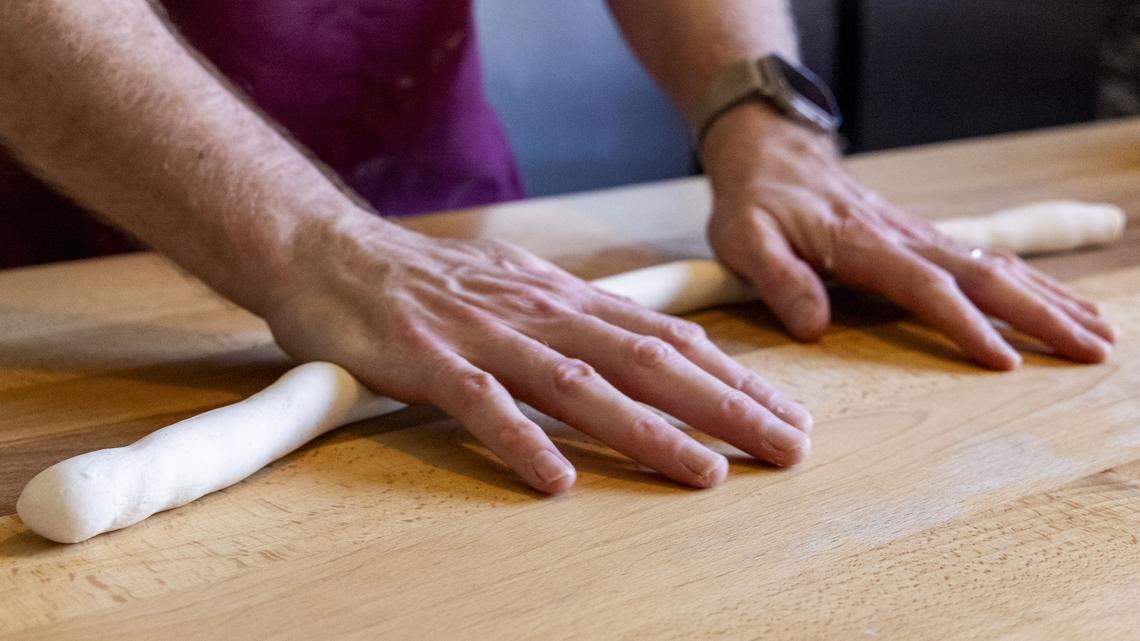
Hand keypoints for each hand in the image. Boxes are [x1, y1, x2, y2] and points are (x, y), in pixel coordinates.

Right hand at [260, 212, 812, 493]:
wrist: (334, 252)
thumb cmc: (432, 280)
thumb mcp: (522, 289)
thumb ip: (583, 322)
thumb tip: (654, 348)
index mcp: (565, 300)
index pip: (665, 339)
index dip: (731, 379)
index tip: (784, 415)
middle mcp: (539, 314)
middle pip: (645, 362)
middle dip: (723, 407)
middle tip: (785, 448)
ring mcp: (484, 337)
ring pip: (578, 385)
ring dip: (646, 429)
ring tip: (705, 471)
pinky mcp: (428, 361)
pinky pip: (480, 404)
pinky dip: (520, 440)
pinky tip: (557, 480)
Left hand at [700, 104, 1116, 368]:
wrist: (773, 154)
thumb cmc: (757, 202)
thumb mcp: (746, 238)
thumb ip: (779, 279)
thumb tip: (813, 326)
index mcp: (863, 244)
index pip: (926, 287)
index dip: (965, 324)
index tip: (1004, 362)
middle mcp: (903, 238)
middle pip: (984, 276)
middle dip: (1040, 314)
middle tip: (1091, 350)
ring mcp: (919, 236)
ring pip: (997, 266)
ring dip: (1050, 299)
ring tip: (1100, 333)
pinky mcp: (923, 239)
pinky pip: (987, 260)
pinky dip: (1032, 282)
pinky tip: (1060, 302)